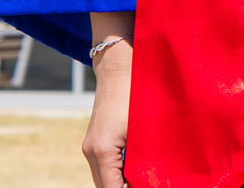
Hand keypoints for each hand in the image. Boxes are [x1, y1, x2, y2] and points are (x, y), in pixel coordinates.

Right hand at [83, 13, 134, 187]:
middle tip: (150, 183)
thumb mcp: (145, 130)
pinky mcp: (94, 141)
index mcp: (102, 151)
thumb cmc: (136, 94)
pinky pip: (104, 167)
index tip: (149, 187)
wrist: (119, 68)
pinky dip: (117, 173)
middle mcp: (91, 151)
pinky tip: (135, 172)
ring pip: (103, 179)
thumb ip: (145, 159)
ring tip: (144, 179)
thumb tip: (154, 179)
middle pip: (105, 187)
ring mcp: (90, 146)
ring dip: (120, 182)